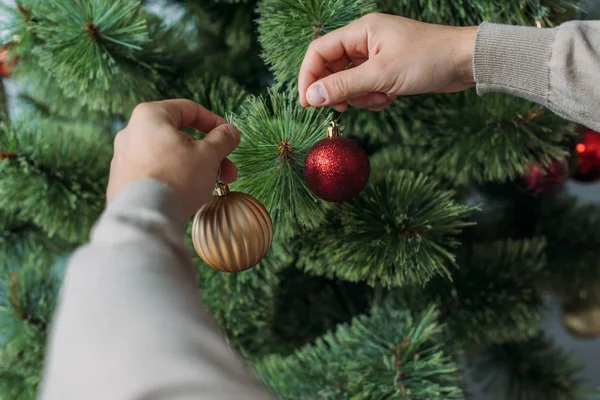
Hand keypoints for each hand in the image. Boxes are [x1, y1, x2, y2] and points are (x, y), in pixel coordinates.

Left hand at [107, 99, 239, 216]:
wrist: (144, 217)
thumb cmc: (177, 178)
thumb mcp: (208, 155)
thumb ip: (222, 139)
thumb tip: (230, 132)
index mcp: (150, 116)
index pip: (189, 110)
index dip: (215, 123)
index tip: (230, 138)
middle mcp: (132, 132)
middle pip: (180, 137)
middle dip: (209, 154)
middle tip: (228, 171)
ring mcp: (124, 158)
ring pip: (169, 156)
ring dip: (195, 168)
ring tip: (213, 186)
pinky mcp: (122, 181)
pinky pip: (156, 173)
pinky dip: (175, 179)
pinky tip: (190, 195)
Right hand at [298, 13, 477, 111]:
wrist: (465, 62)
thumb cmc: (428, 58)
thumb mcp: (381, 74)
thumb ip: (344, 85)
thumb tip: (312, 96)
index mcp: (360, 31)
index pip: (319, 51)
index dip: (309, 77)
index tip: (308, 102)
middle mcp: (365, 40)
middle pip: (332, 68)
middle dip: (338, 90)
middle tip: (344, 107)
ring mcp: (376, 55)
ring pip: (350, 81)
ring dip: (360, 96)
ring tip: (381, 97)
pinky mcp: (387, 69)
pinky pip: (367, 87)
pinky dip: (374, 97)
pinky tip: (391, 97)